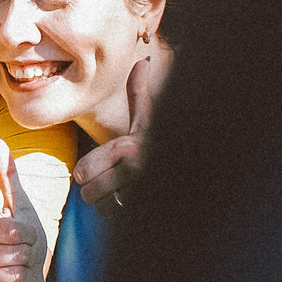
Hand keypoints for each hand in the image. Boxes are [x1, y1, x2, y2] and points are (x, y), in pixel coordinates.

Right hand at [0, 137, 48, 281]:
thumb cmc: (25, 244)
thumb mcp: (20, 208)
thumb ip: (7, 175)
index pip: (8, 229)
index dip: (27, 235)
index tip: (25, 238)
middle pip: (12, 253)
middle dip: (28, 257)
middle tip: (23, 258)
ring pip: (11, 276)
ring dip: (25, 276)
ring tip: (19, 274)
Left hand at [74, 54, 157, 209]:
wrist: (198, 163)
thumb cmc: (166, 139)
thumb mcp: (152, 117)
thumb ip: (140, 93)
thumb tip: (142, 63)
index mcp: (129, 148)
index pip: (83, 171)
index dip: (85, 171)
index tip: (91, 169)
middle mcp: (134, 173)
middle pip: (89, 194)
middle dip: (93, 189)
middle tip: (104, 180)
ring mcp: (141, 194)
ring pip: (101, 208)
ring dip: (106, 201)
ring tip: (119, 189)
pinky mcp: (145, 209)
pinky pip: (116, 218)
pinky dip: (118, 211)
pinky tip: (128, 200)